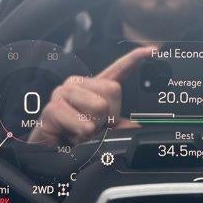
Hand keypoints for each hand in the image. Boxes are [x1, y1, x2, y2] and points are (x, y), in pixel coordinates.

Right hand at [29, 47, 153, 145]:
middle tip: (94, 127)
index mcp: (94, 87)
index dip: (135, 58)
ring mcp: (64, 93)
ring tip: (81, 132)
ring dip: (94, 127)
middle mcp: (79, 84)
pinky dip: (81, 135)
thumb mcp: (103, 130)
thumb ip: (120, 125)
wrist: (50, 152)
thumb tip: (138, 126)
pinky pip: (82, 123)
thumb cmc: (75, 136)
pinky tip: (71, 135)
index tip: (152, 50)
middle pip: (112, 90)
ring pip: (99, 106)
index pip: (117, 69)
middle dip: (109, 115)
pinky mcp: (53, 107)